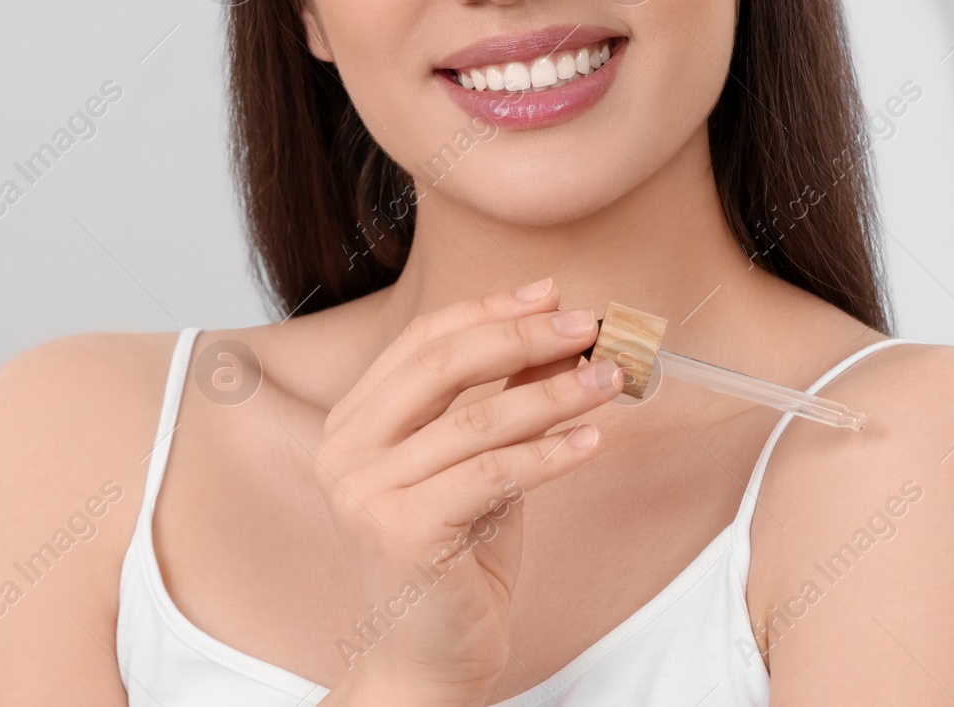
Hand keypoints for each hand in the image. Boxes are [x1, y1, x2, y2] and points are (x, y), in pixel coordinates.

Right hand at [314, 278, 622, 704]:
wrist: (427, 660)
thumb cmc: (453, 561)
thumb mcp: (479, 466)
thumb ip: (504, 401)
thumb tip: (560, 336)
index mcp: (353, 423)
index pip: (421, 342)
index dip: (489, 310)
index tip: (552, 294)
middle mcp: (345, 451)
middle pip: (440, 366)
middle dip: (521, 336)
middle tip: (587, 325)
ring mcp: (366, 493)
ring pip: (473, 421)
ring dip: (551, 393)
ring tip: (608, 379)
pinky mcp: (400, 533)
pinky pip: (489, 475)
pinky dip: (547, 454)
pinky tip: (592, 440)